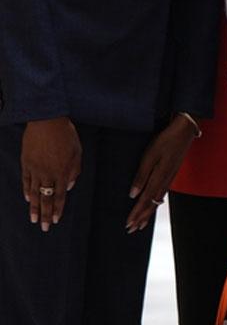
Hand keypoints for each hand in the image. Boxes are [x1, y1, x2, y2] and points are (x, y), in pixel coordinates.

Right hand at [21, 117, 80, 231]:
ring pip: (34, 193)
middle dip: (45, 214)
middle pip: (46, 198)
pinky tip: (27, 199)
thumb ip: (74, 170)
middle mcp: (48, 174)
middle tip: (43, 228)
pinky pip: (26, 181)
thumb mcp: (77, 152)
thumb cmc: (66, 135)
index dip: (57, 209)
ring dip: (34, 207)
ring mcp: (35, 170)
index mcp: (62, 172)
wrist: (47, 122)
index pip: (59, 196)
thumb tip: (69, 187)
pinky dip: (27, 191)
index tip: (55, 221)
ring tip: (33, 219)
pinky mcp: (26, 164)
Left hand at [125, 115, 197, 232]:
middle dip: (142, 217)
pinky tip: (154, 204)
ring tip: (141, 223)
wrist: (185, 130)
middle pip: (152, 204)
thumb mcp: (150, 155)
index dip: (137, 213)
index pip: (146, 200)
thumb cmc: (166, 140)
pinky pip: (162, 193)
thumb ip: (142, 175)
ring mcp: (170, 177)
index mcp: (159, 177)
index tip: (128, 224)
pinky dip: (156, 202)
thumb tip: (133, 194)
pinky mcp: (172, 173)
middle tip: (131, 229)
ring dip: (148, 212)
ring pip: (158, 200)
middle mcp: (165, 180)